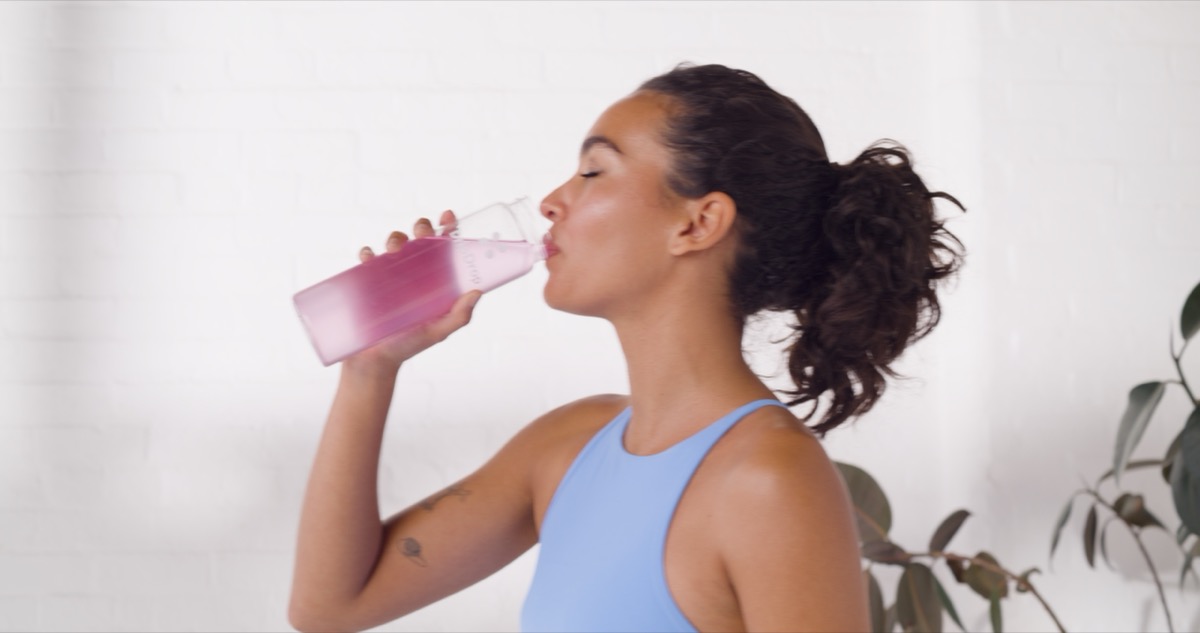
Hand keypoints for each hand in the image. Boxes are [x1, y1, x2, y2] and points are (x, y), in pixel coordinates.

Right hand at [343, 210, 481, 373]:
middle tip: (421, 232)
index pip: (443, 248)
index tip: (448, 216)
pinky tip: (370, 256)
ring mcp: (389, 276)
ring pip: (393, 244)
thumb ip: (459, 316)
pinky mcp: (366, 282)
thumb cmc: (408, 346)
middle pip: (419, 240)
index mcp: (434, 281)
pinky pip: (366, 259)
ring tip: (394, 248)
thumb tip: (477, 292)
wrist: (374, 362)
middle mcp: (413, 274)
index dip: (446, 229)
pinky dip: (367, 253)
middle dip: (421, 228)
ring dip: (395, 237)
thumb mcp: (437, 331)